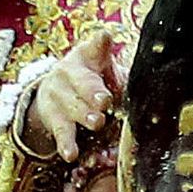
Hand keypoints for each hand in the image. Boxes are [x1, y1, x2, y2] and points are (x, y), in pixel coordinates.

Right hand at [22, 28, 125, 161]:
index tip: (105, 37)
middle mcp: (68, 72)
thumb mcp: (103, 68)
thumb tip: (141, 73)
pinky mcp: (52, 117)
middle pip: (83, 82)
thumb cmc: (91, 80)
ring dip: (84, 115)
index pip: (95, 47)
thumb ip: (117, 71)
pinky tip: (71, 154)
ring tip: (96, 123)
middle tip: (105, 100)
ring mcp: (57, 95)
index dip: (100, 43)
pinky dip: (66, 144)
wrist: (53, 92)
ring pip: (72, 107)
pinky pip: (61, 132)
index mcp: (87, 56)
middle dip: (93, 91)